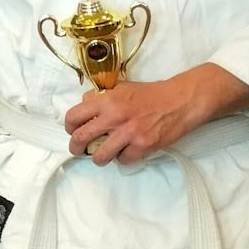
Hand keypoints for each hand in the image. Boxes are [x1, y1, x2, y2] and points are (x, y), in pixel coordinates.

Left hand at [64, 65, 248, 165]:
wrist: (179, 101)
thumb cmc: (150, 94)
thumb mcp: (121, 88)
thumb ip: (101, 97)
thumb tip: (83, 106)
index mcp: (106, 100)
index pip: (73, 116)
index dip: (69, 127)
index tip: (73, 131)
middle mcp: (114, 117)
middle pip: (80, 139)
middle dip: (76, 148)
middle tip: (79, 150)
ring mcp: (128, 133)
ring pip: (99, 156)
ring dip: (99, 158)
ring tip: (103, 154)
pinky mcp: (143, 146)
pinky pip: (122, 161)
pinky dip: (123, 158)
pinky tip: (126, 151)